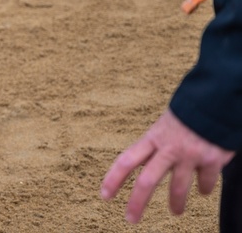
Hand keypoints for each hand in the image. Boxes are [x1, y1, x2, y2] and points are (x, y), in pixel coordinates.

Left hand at [101, 108, 234, 222]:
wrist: (215, 102)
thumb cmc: (185, 117)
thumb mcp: (162, 126)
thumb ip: (154, 146)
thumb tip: (140, 164)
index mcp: (152, 138)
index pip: (126, 160)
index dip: (113, 178)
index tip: (104, 195)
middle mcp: (168, 148)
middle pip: (147, 181)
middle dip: (137, 203)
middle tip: (130, 219)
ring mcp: (190, 155)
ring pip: (178, 189)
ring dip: (176, 204)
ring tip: (176, 212)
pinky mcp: (212, 160)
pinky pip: (206, 184)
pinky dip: (205, 189)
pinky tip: (203, 191)